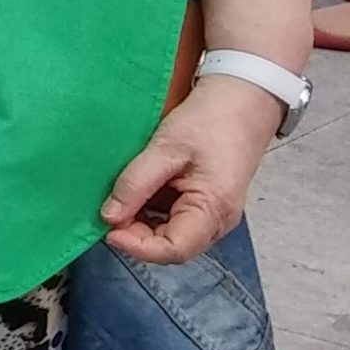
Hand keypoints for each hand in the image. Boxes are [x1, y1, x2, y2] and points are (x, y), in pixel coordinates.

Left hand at [98, 80, 284, 262]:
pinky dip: (150, 213)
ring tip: (122, 198)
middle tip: (110, 210)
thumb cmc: (211, 120)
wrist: (242, 100)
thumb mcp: (166, 147)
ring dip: (141, 224)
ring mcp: (212, 215)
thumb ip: (136, 183)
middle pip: (170, 247)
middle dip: (135, 234)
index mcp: (214, 210)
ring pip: (169, 235)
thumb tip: (109, 216)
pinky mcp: (205, 204)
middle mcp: (217, 221)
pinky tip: (137, 193)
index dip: (136, 246)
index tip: (108, 228)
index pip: (173, 250)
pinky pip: (173, 220)